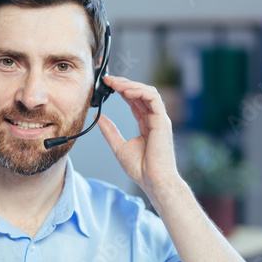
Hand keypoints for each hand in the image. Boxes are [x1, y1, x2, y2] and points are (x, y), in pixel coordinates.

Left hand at [97, 75, 179, 194]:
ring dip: (131, 85)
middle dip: (125, 84)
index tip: (107, 85)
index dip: (122, 91)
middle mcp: (154, 119)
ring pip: (148, 92)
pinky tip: (126, 91)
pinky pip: (153, 99)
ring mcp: (159, 119)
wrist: (153, 181)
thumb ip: (110, 131)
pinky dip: (140, 92)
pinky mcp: (162, 121)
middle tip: (108, 80)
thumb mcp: (119, 146)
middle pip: (141, 93)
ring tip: (115, 83)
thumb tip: (99, 118)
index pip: (135, 101)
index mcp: (146, 124)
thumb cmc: (141, 169)